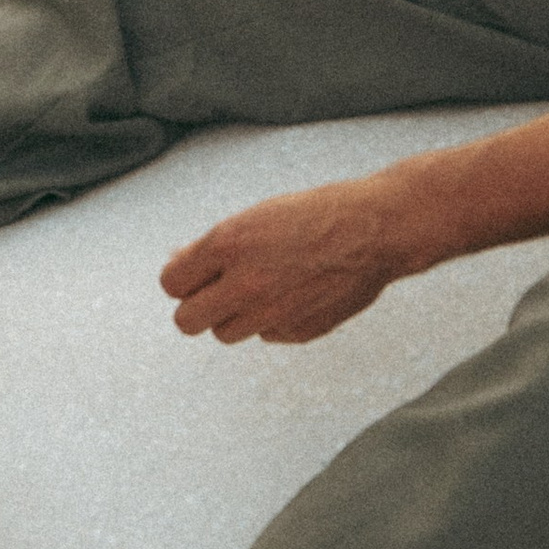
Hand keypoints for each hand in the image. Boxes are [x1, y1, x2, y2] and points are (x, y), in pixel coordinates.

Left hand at [160, 174, 417, 344]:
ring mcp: (272, 313)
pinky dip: (272, 320)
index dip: (182, 278)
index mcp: (228, 244)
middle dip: (197, 306)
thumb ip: (214, 246)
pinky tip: (294, 292)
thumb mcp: (257, 216)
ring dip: (234, 315)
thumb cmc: (318, 213)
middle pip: (187, 321)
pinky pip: (266, 335)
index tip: (195, 273)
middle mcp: (245, 283)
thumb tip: (176, 262)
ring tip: (262, 287)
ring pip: (224, 333)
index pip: (171, 283)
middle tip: (216, 290)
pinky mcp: (298, 332)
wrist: (377, 229)